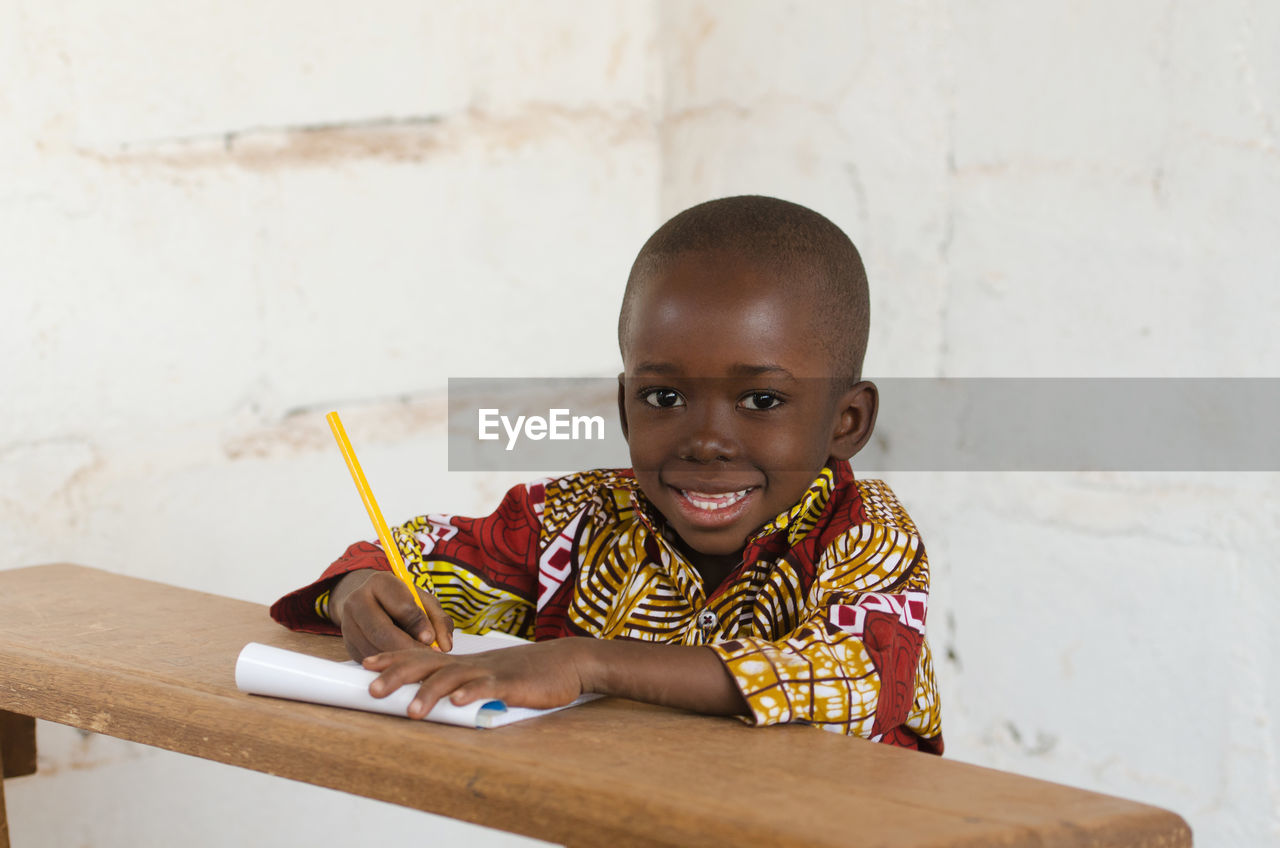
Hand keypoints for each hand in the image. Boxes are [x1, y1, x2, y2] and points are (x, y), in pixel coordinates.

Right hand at [330, 569, 454, 659]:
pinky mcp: (348, 644)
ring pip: (374, 649)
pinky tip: (402, 665)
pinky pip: (370, 659)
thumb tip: (444, 646)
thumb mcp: (423, 601)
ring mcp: (348, 624)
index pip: (401, 606)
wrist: (370, 601)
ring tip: (418, 663)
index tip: (431, 639)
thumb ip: (438, 620)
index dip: (419, 625)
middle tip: (427, 658)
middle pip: (383, 632)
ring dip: (398, 659)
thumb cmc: (402, 600)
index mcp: (380, 582)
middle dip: (408, 648)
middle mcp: (358, 601)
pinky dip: (387, 665)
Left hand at [363, 638, 587, 718]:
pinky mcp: (511, 683)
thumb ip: (466, 685)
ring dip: (429, 693)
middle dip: (397, 676)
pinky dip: (471, 694)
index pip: (421, 656)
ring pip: (452, 678)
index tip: (365, 665)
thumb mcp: (491, 677)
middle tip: (372, 690)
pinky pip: (488, 688)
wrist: (567, 662)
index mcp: (464, 662)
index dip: (392, 659)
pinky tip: (457, 704)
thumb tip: (441, 701)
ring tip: (410, 711)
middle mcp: (471, 663)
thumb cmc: (528, 673)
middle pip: (427, 664)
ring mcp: (490, 672)